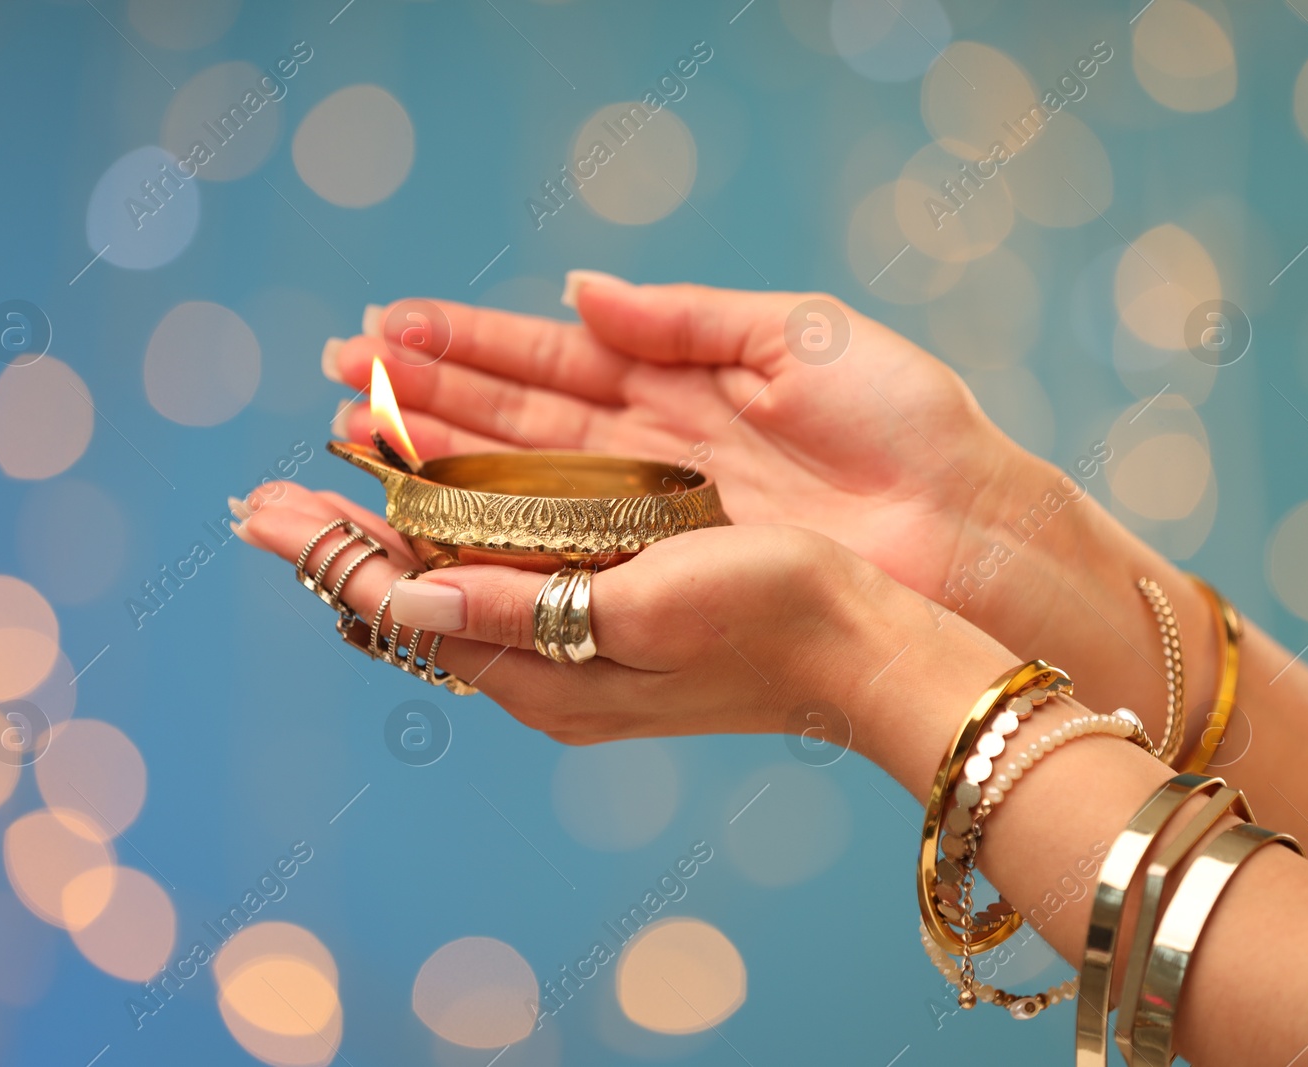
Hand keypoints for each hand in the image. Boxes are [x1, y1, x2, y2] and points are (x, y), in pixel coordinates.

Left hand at [232, 483, 1012, 767]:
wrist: (862, 647)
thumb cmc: (770, 621)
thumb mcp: (638, 616)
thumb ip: (514, 612)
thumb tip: (400, 604)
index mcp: (544, 669)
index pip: (401, 608)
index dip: (327, 553)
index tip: (258, 508)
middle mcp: (545, 660)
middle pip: (411, 597)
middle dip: (336, 543)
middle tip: (262, 497)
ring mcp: (575, 639)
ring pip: (452, 579)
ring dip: (387, 530)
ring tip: (330, 484)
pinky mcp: (607, 611)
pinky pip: (504, 574)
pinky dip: (452, 534)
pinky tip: (435, 508)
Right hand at [324, 274, 1013, 602]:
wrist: (970, 535)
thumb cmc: (904, 425)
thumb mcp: (798, 338)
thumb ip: (683, 316)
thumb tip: (578, 288)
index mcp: (680, 381)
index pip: (549, 356)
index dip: (465, 343)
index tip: (385, 329)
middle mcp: (649, 451)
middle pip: (514, 421)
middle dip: (424, 398)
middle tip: (337, 383)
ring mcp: (651, 516)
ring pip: (521, 483)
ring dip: (436, 460)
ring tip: (354, 435)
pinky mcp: (664, 574)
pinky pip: (561, 546)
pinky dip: (492, 530)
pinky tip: (426, 512)